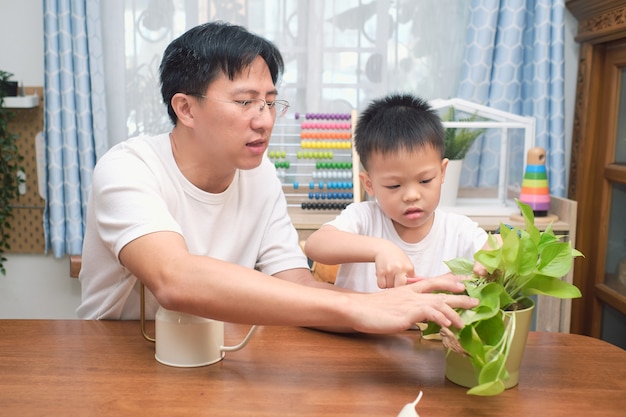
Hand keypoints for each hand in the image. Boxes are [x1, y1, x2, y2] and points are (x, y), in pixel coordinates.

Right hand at [346, 273, 477, 332]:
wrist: (357, 308)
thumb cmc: (373, 309)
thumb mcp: (395, 305)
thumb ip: (409, 309)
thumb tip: (420, 317)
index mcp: (410, 289)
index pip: (435, 281)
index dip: (451, 280)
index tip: (465, 281)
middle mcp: (413, 293)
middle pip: (441, 290)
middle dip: (460, 295)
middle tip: (476, 301)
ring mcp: (410, 303)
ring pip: (438, 302)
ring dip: (454, 311)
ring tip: (464, 322)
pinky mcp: (407, 313)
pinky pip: (428, 313)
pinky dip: (440, 318)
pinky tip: (447, 324)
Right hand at [373, 241, 416, 288]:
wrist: (384, 249)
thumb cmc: (397, 258)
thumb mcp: (407, 264)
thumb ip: (411, 276)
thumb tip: (414, 288)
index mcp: (409, 268)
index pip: (411, 284)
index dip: (407, 287)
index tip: (405, 287)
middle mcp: (400, 269)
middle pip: (399, 287)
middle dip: (397, 287)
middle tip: (396, 283)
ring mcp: (389, 270)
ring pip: (389, 287)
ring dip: (389, 285)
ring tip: (389, 278)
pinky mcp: (380, 272)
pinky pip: (381, 285)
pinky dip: (382, 284)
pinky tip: (384, 278)